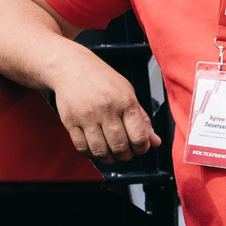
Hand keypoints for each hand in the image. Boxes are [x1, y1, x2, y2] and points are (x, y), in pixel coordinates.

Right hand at [50, 47, 158, 163]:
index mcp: (125, 101)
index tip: (140, 147)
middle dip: (126, 155)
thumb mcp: (127, 93)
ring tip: (111, 152)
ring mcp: (87, 116)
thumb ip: (141, 119)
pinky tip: (95, 147)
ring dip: (109, 158)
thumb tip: (155, 142)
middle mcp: (106, 109)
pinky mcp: (70, 122)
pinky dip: (91, 154)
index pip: (139, 136)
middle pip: (120, 147)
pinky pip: (82, 148)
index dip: (142, 148)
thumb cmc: (102, 79)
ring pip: (100, 151)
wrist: (71, 67)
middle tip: (125, 151)